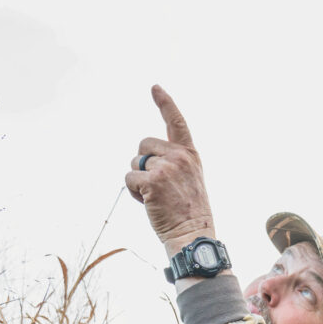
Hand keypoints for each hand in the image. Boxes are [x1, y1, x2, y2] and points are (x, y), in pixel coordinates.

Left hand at [125, 85, 216, 252]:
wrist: (193, 235)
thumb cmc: (189, 213)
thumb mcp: (189, 180)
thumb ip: (173, 163)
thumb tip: (144, 160)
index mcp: (190, 155)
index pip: (177, 123)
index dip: (165, 103)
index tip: (155, 88)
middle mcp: (179, 157)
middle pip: (144, 145)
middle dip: (143, 162)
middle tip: (158, 186)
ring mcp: (166, 167)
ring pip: (135, 162)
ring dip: (138, 180)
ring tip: (157, 197)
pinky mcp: (152, 181)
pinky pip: (129, 178)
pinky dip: (133, 192)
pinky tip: (149, 203)